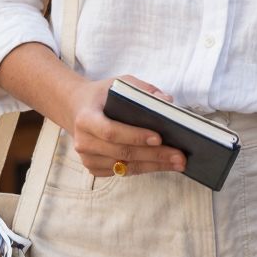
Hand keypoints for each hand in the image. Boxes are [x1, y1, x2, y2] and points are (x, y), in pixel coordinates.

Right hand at [67, 75, 187, 178]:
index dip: (135, 136)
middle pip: (122, 152)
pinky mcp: (94, 168)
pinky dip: (145, 168)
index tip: (159, 138)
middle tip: (179, 156)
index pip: (111, 132)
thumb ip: (142, 90)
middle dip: (154, 155)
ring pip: (125, 166)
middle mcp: (84, 142)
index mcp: (86, 119)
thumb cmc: (102, 96)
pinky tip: (163, 164)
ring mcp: (88, 158)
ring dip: (154, 165)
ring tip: (178, 162)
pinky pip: (123, 172)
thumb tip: (167, 101)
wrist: (77, 109)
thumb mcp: (118, 84)